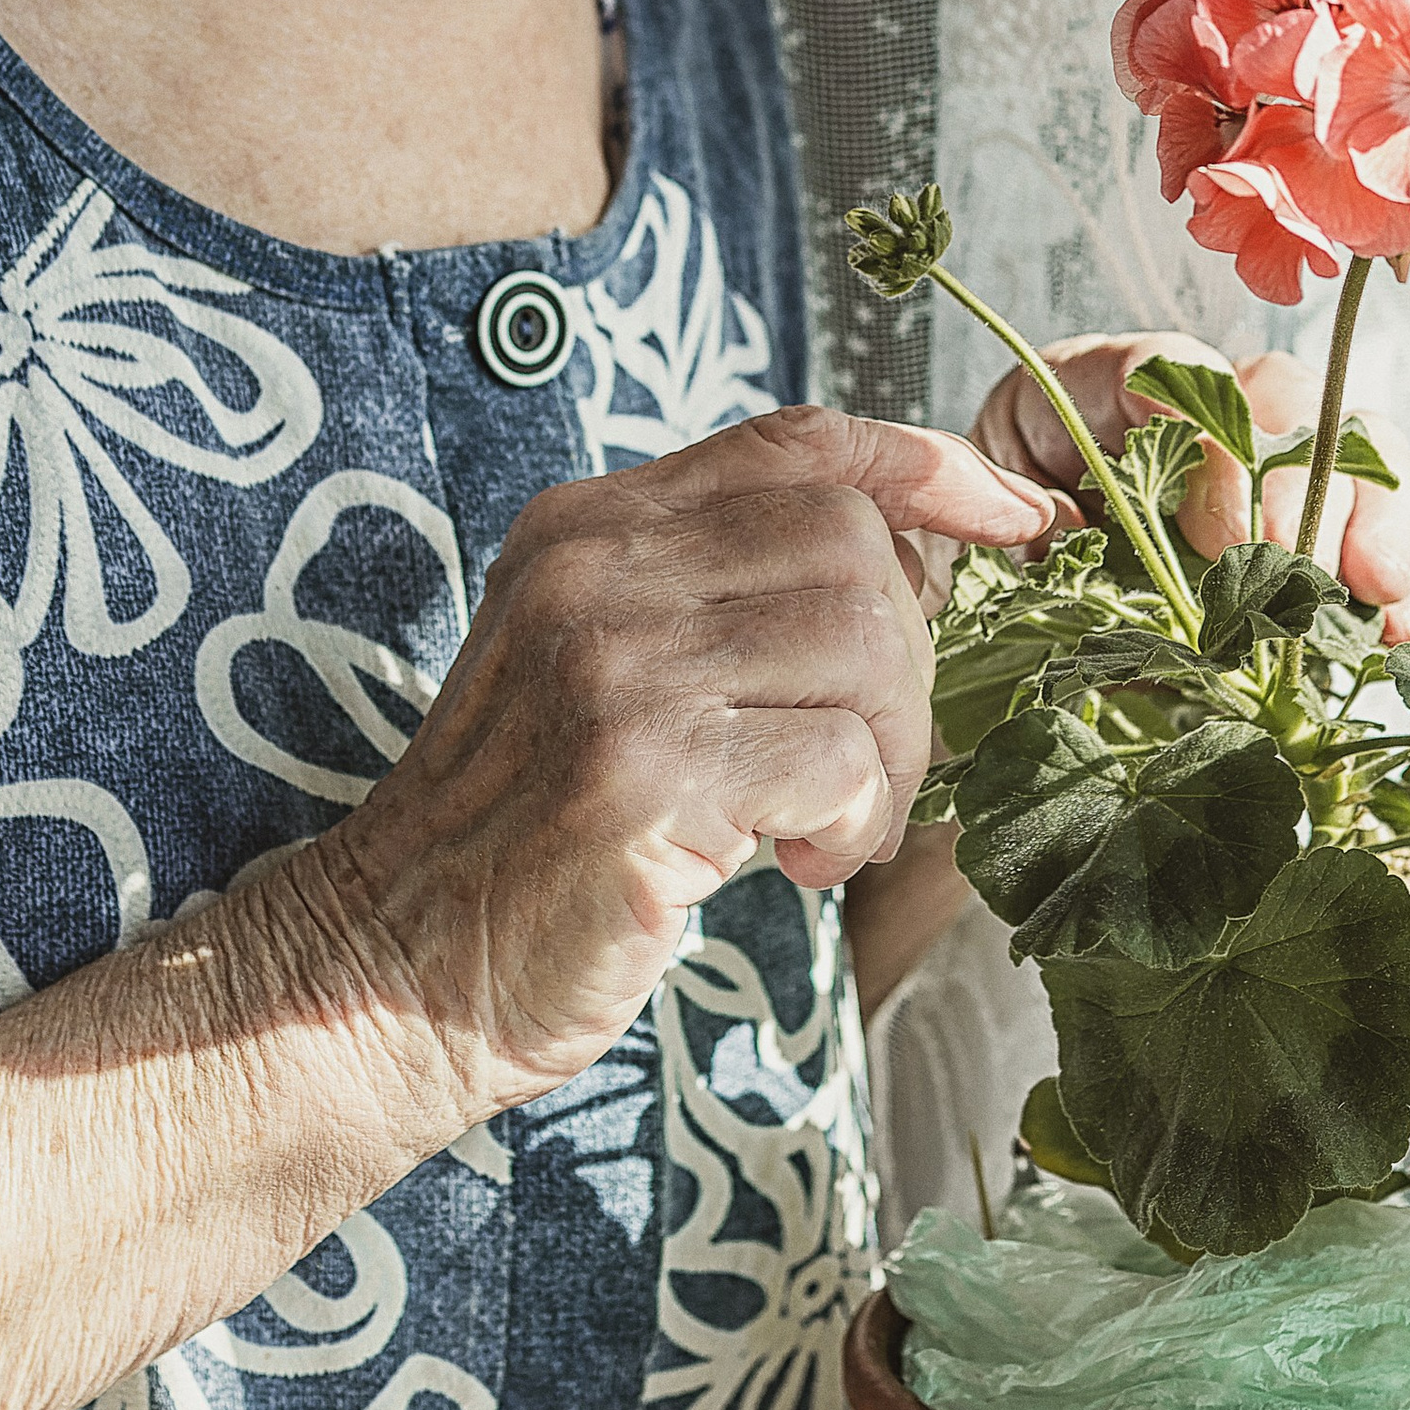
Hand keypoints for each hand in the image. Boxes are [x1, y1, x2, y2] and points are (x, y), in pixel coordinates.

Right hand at [316, 406, 1069, 1125]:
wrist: (390, 969)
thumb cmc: (530, 835)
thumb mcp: (607, 668)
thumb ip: (722, 597)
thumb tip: (920, 568)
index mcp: (589, 525)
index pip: (797, 439)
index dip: (928, 468)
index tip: (1019, 521)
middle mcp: (596, 570)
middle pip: (854, 544)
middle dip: (910, 663)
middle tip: (869, 766)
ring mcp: (612, 667)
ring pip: (866, 647)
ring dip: (889, 757)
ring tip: (832, 825)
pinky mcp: (639, 777)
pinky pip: (838, 762)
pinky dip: (854, 823)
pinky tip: (795, 867)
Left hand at [970, 332, 1409, 648]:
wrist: (1024, 594)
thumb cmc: (1000, 528)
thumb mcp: (973, 494)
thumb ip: (988, 491)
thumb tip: (1050, 528)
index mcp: (1119, 382)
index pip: (1176, 374)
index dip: (1213, 444)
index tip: (1219, 535)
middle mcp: (1221, 412)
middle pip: (1297, 406)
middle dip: (1317, 484)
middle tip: (1314, 566)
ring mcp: (1289, 477)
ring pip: (1370, 462)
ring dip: (1388, 527)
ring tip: (1380, 600)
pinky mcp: (1334, 552)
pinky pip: (1402, 553)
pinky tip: (1404, 638)